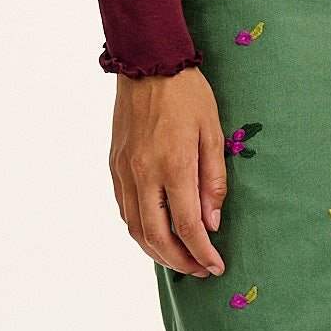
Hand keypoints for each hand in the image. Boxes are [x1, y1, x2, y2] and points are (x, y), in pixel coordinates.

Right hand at [109, 65, 226, 276]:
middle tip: (200, 269)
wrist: (147, 61)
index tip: (216, 266)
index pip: (186, 226)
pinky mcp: (114, 164)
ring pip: (135, 228)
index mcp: (172, 164)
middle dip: (180, 261)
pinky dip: (140, 230)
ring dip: (157, 252)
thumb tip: (211, 223)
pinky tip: (156, 232)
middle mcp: (143, 173)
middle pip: (156, 237)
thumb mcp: (213, 131)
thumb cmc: (188, 93)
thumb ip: (213, 180)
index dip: (202, 252)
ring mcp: (124, 170)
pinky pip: (124, 209)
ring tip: (180, 258)